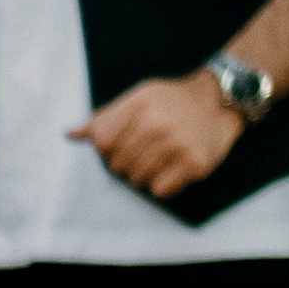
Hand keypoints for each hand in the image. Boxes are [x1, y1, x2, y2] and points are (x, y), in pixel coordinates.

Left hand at [71, 71, 243, 198]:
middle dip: (126, 161)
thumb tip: (69, 134)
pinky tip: (172, 167)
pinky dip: (162, 184)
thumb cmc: (171, 102)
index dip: (107, 147)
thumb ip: (104, 118)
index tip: (121, 141)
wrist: (218, 102)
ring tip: (159, 157)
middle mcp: (157, 123)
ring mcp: (177, 144)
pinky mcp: (194, 163)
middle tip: (145, 149)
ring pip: (137, 179)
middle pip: (117, 164)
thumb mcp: (138, 98)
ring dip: (144, 174)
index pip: (101, 142)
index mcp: (139, 104)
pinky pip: (159, 190)